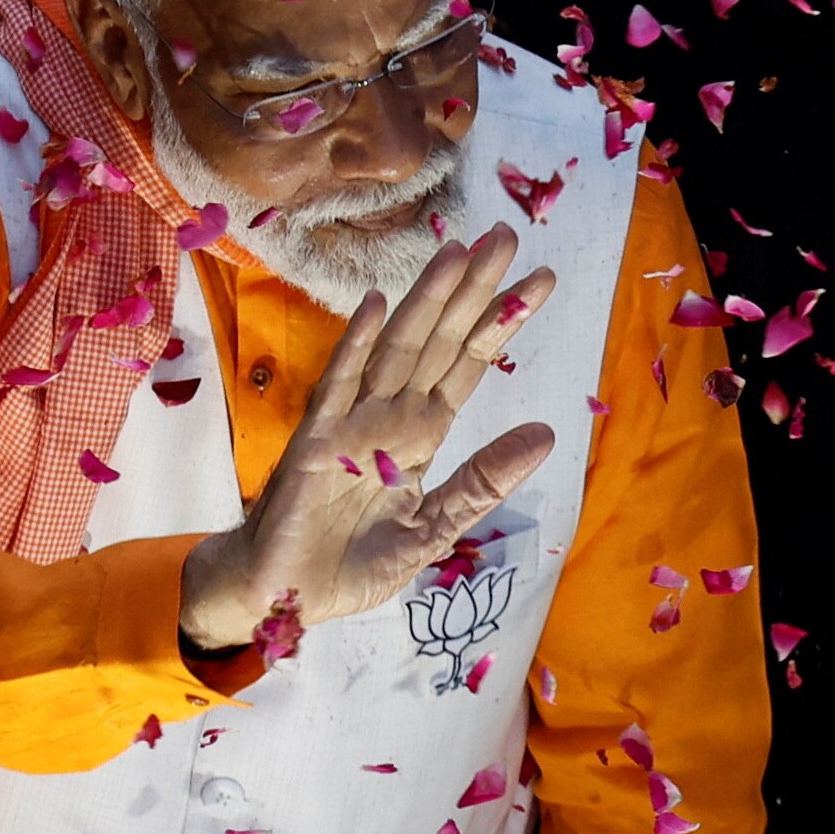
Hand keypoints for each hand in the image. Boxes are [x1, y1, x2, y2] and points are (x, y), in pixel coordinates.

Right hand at [179, 224, 555, 649]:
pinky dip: (355, 345)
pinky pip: (338, 387)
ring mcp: (352, 422)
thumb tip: (548, 433)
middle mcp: (391, 416)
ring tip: (456, 253)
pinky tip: (375, 305)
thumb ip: (484, 482)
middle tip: (508, 235)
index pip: (470, 364)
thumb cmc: (353, 564)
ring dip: (426, 301)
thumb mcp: (435, 529)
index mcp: (422, 434)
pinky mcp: (315, 442)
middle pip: (441, 341)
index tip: (540, 278)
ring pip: (397, 349)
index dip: (502, 321)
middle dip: (474, 291)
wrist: (286, 598)